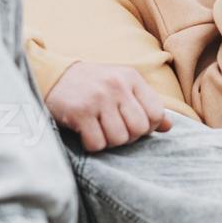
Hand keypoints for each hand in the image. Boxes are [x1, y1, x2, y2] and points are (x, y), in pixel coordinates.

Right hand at [44, 62, 170, 151]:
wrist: (53, 77)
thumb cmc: (92, 85)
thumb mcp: (121, 86)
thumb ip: (145, 104)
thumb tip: (168, 126)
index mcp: (131, 78)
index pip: (156, 112)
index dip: (147, 126)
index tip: (132, 124)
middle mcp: (117, 86)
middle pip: (139, 129)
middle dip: (128, 136)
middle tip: (113, 130)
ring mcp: (98, 98)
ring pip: (119, 138)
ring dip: (109, 141)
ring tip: (99, 130)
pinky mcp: (80, 112)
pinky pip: (97, 143)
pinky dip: (92, 145)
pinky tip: (85, 133)